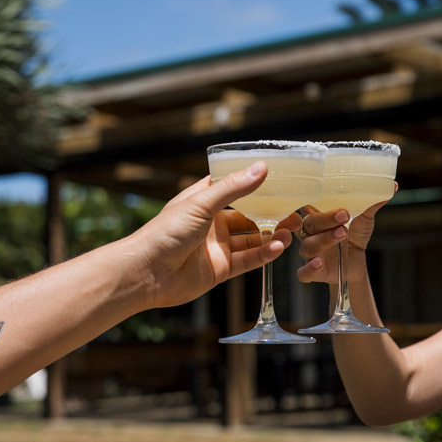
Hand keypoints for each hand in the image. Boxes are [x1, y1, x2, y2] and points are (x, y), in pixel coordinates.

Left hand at [130, 162, 301, 307]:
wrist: (147, 273)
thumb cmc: (164, 233)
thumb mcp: (201, 204)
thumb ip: (233, 188)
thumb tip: (261, 168)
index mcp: (202, 201)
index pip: (232, 188)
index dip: (253, 184)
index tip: (278, 180)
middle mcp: (211, 224)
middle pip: (248, 216)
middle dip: (271, 215)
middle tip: (294, 211)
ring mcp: (216, 248)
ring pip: (251, 240)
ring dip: (271, 236)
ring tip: (291, 231)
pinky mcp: (220, 269)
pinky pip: (247, 260)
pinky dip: (264, 255)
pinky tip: (278, 248)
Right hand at [297, 190, 395, 284]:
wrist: (358, 262)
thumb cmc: (354, 235)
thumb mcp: (364, 219)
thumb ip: (371, 204)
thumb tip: (392, 186)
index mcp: (317, 217)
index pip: (306, 206)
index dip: (312, 202)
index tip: (327, 195)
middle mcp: (309, 234)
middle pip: (308, 224)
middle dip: (325, 219)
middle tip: (344, 216)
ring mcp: (310, 253)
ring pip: (308, 246)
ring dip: (324, 239)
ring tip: (343, 233)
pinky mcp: (313, 272)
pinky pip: (304, 272)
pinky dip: (310, 268)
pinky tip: (319, 263)